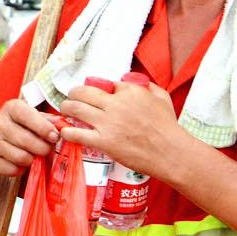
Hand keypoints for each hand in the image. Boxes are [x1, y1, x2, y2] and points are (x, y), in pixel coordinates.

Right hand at [0, 98, 61, 177]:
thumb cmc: (13, 128)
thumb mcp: (28, 118)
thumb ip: (47, 120)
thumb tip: (64, 125)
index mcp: (11, 108)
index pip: (33, 118)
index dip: (46, 130)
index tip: (54, 137)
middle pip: (30, 142)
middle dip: (43, 149)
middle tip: (45, 150)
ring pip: (23, 157)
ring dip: (31, 160)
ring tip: (29, 155)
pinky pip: (13, 169)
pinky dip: (19, 169)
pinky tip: (16, 162)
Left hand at [57, 79, 181, 179]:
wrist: (172, 153)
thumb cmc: (168, 127)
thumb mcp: (162, 98)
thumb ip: (148, 86)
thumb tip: (132, 82)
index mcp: (130, 91)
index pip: (103, 83)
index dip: (95, 89)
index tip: (90, 95)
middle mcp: (116, 104)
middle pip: (82, 92)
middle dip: (73, 94)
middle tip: (71, 99)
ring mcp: (108, 123)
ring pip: (75, 108)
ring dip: (66, 108)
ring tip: (65, 112)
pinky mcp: (103, 141)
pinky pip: (76, 133)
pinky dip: (67, 131)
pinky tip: (65, 131)